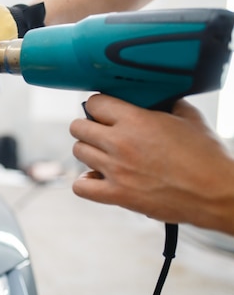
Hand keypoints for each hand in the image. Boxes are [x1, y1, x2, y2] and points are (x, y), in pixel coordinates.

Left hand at [70, 94, 233, 234]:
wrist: (216, 193)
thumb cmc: (207, 158)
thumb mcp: (189, 118)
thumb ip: (166, 104)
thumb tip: (156, 99)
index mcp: (136, 120)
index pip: (94, 103)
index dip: (99, 105)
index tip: (104, 111)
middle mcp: (120, 143)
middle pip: (78, 127)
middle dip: (88, 126)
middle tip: (101, 131)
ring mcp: (115, 170)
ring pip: (78, 152)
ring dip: (89, 151)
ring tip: (104, 154)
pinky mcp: (117, 195)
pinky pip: (81, 186)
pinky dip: (85, 182)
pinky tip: (98, 178)